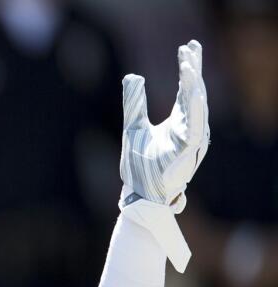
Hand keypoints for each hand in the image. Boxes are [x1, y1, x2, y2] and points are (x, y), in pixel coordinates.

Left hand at [118, 40, 209, 213]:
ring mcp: (191, 141)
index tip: (187, 47)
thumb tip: (133, 76)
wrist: (138, 194)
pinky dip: (195, 111)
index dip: (189, 69)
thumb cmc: (139, 165)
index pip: (187, 90)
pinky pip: (195, 128)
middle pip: (195, 94)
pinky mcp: (187, 153)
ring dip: (193, 87)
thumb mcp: (133, 126)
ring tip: (188, 66)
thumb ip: (134, 102)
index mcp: (179, 122)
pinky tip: (193, 94)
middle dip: (193, 71)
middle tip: (190, 48)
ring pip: (197, 108)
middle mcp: (189, 128)